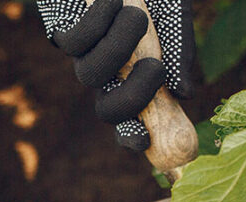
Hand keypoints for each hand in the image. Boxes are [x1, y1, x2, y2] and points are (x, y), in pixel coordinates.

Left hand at [38, 0, 194, 150]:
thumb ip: (180, 52)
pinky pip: (76, 43)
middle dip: (132, 99)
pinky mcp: (60, 30)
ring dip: (119, 48)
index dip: (133, 136)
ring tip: (137, 14)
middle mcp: (108, 71)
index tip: (145, 142)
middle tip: (156, 68)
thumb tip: (184, 93)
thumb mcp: (174, 14)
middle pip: (108, 110)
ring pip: (93, 75)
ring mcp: (84, 53)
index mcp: (135, 75)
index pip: (132, 119)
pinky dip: (99, 22)